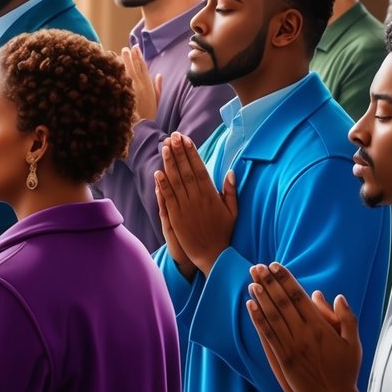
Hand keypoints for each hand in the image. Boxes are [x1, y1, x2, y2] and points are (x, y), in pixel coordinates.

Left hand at [120, 44, 162, 122]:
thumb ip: (158, 88)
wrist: (141, 128)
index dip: (140, 58)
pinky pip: (123, 77)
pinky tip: (117, 63)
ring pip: (130, 70)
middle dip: (132, 56)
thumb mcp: (156, 102)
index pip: (144, 68)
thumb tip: (158, 75)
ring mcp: (134, 88)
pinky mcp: (127, 92)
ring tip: (123, 51)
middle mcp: (142, 85)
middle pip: (137, 67)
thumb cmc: (147, 116)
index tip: (136, 49)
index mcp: (149, 86)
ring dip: (126, 59)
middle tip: (128, 48)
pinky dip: (121, 70)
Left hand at [154, 132, 236, 275]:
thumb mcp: (233, 211)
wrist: (212, 255)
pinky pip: (168, 198)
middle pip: (186, 171)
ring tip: (165, 147)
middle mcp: (197, 199)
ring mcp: (185, 208)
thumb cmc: (223, 232)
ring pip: (176, 181)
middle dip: (179, 152)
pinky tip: (158, 172)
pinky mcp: (175, 218)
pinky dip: (163, 185)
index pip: (200, 169)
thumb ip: (230, 191)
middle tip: (174, 136)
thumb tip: (231, 171)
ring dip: (169, 163)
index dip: (192, 153)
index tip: (187, 140)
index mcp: (211, 195)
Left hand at [246, 262, 361, 391]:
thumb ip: (346, 317)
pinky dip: (258, 319)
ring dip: (261, 297)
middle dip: (269, 283)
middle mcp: (304, 333)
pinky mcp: (283, 358)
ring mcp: (291, 346)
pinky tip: (250, 306)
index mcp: (321, 327)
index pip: (299, 296)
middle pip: (282, 302)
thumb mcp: (353, 342)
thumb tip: (336, 296)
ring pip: (273, 316)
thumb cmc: (346, 370)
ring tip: (251, 281)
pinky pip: (268, 334)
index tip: (275, 266)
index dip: (286, 279)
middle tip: (257, 267)